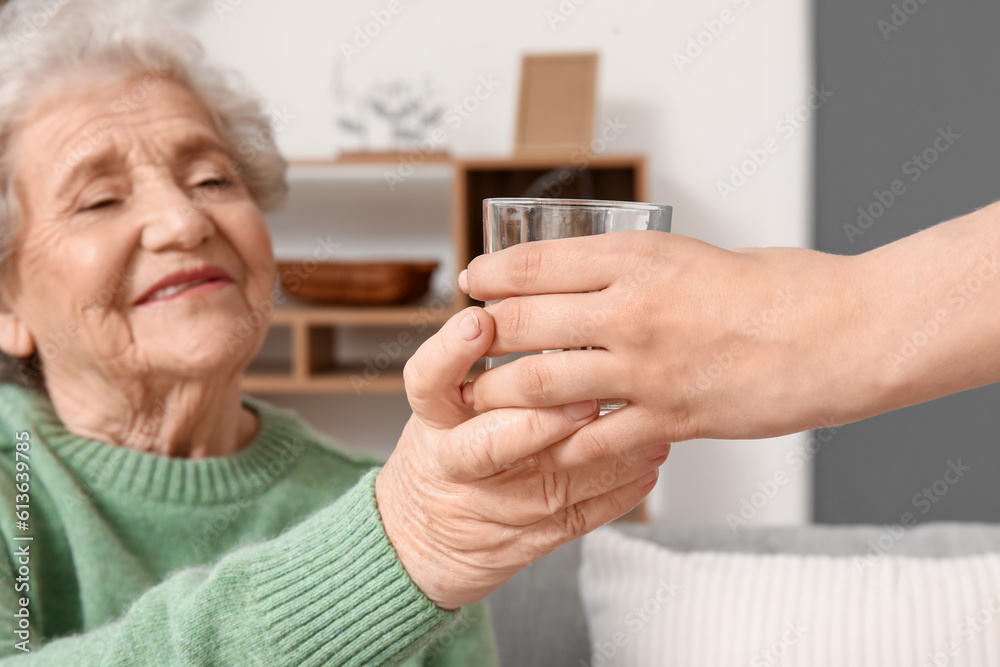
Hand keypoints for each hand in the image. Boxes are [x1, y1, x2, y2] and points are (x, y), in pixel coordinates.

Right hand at [375, 306, 667, 609]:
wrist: (424, 535)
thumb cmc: (448, 448)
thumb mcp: (443, 402)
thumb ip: (478, 357)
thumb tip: (531, 292)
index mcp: (434, 420)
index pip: (428, 382)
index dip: (450, 353)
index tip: (478, 321)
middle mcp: (457, 463)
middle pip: (487, 445)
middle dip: (538, 421)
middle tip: (584, 395)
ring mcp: (494, 507)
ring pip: (549, 485)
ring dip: (602, 454)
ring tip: (644, 424)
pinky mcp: (529, 538)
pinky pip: (580, 516)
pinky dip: (620, 489)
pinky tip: (647, 458)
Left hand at [459, 231, 867, 447]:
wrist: (838, 335)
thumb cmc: (777, 287)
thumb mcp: (694, 255)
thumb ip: (637, 269)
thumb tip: (590, 279)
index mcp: (636, 259)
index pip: (535, 262)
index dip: (492, 274)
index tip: (473, 281)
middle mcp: (629, 311)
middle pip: (522, 322)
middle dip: (481, 335)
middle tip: (466, 341)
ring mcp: (644, 368)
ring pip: (539, 383)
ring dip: (499, 393)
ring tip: (481, 397)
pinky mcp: (667, 416)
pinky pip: (590, 437)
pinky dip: (558, 442)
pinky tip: (540, 443)